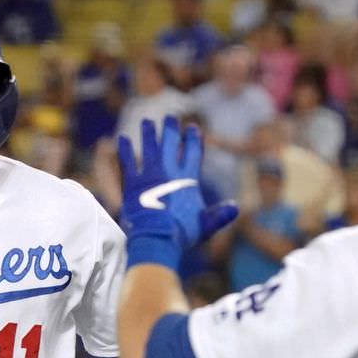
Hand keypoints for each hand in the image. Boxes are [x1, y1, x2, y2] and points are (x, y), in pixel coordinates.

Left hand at [118, 116, 237, 265]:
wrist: (156, 239)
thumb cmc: (181, 235)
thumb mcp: (205, 226)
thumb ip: (220, 215)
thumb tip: (235, 207)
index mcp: (187, 180)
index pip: (193, 153)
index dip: (193, 139)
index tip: (192, 128)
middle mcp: (168, 172)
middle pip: (170, 143)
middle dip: (170, 129)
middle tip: (169, 119)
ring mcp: (150, 175)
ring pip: (149, 147)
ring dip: (148, 133)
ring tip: (147, 122)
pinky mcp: (132, 183)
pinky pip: (128, 161)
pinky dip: (125, 149)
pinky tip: (122, 139)